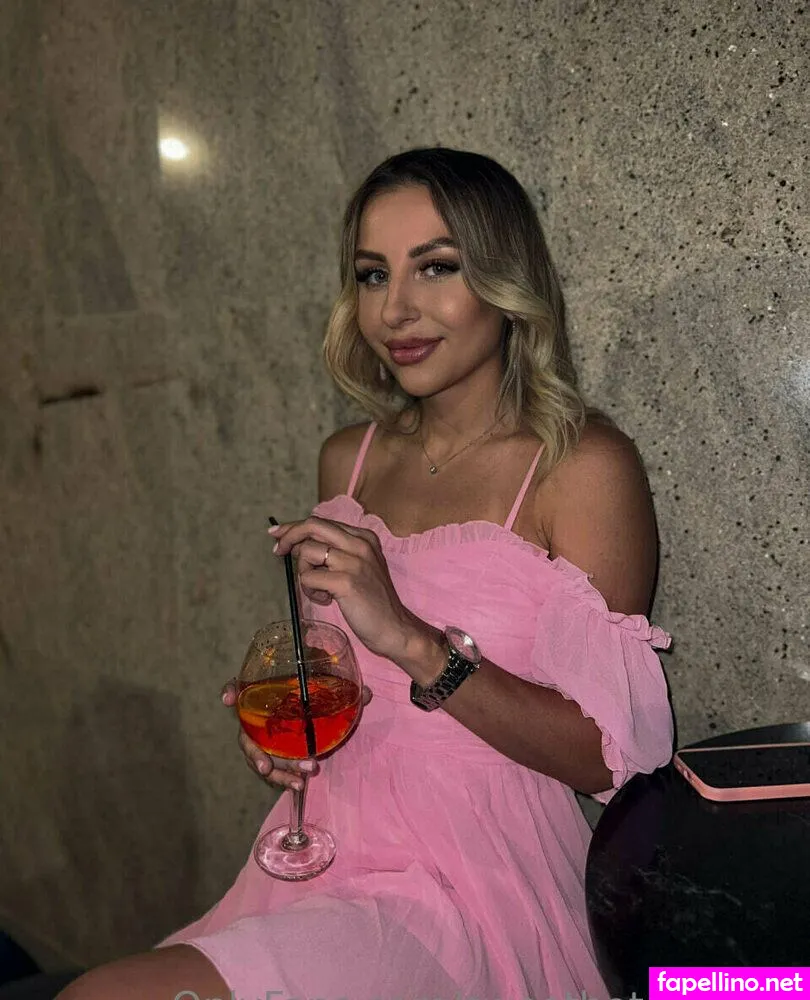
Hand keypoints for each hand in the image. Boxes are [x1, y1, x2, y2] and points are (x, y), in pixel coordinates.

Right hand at [221, 677, 372, 788]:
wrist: (311, 699)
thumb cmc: (311, 686)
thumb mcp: (325, 681)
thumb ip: (343, 685)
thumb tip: (367, 694)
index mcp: (264, 692)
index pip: (240, 686)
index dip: (231, 690)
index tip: (229, 699)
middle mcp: (257, 715)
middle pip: (247, 735)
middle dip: (254, 754)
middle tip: (266, 767)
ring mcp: (263, 736)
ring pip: (260, 757)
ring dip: (276, 772)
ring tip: (296, 782)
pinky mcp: (274, 752)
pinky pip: (274, 767)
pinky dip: (283, 778)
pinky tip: (298, 785)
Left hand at [269, 516, 423, 662]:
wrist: (393, 627)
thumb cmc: (372, 600)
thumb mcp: (357, 566)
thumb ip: (335, 552)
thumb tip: (297, 544)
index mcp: (363, 537)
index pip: (321, 522)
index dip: (294, 527)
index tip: (276, 534)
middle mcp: (360, 543)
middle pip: (312, 527)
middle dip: (288, 537)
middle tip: (278, 552)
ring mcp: (354, 561)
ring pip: (307, 552)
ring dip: (304, 574)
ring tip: (320, 591)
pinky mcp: (346, 581)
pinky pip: (308, 578)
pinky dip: (310, 591)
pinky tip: (327, 600)